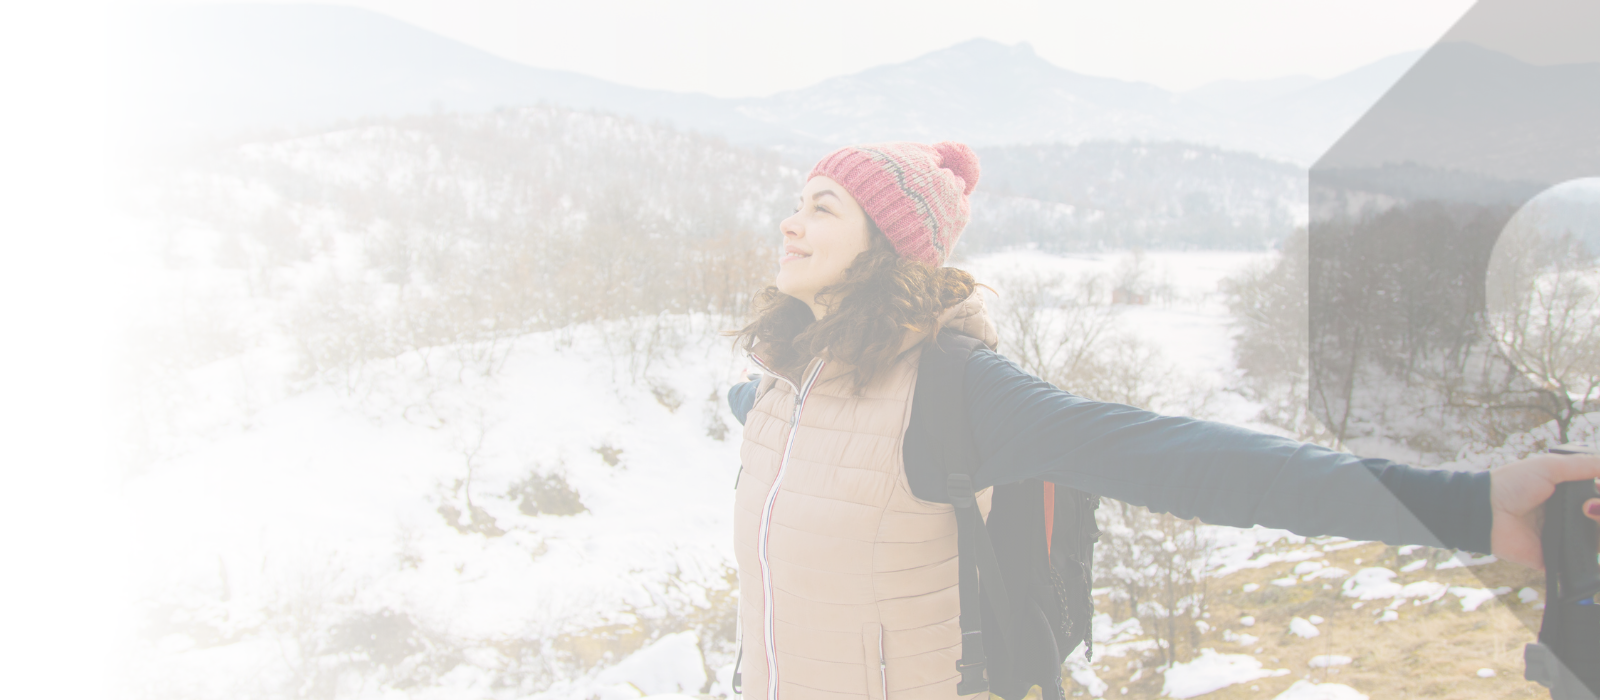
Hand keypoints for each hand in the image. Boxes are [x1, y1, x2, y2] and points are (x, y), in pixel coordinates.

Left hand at [1489, 452, 1599, 569]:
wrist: (1484, 510)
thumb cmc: (1512, 483)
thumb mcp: (1549, 467)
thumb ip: (1584, 465)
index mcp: (1573, 497)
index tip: (1598, 490)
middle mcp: (1572, 519)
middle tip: (1588, 506)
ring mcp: (1565, 540)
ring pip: (1599, 544)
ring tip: (1586, 514)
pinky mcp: (1556, 560)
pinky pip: (1581, 567)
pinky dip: (1590, 561)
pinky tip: (1590, 546)